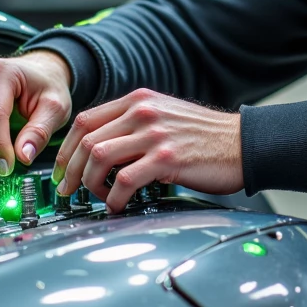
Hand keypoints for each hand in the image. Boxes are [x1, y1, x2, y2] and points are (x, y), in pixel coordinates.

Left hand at [53, 88, 242, 212]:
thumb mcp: (166, 116)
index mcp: (139, 101)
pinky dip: (115, 197)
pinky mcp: (166, 159)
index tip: (62, 169)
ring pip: (99, 157)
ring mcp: (154, 134)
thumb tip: (103, 150)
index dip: (67, 148)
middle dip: (70, 170)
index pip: (85, 120)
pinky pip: (125, 180)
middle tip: (69, 190)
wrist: (243, 144)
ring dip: (90, 183)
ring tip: (98, 197)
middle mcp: (142, 113)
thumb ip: (135, 125)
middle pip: (86, 139)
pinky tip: (118, 205)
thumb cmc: (207, 137)